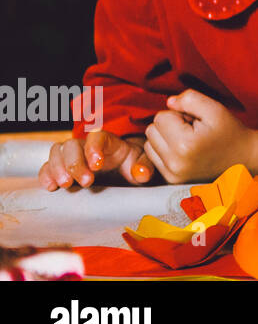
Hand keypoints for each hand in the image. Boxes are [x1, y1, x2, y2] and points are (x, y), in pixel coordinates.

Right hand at [38, 131, 154, 189]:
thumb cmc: (136, 164)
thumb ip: (145, 166)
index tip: (97, 165)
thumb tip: (140, 173)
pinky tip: (50, 186)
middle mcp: (88, 146)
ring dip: (58, 168)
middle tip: (85, 182)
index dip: (94, 148)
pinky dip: (46, 175)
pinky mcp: (64, 169)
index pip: (97, 136)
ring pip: (57, 152)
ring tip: (65, 185)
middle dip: (75, 163)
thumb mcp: (145, 164)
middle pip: (73, 144)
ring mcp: (74, 156)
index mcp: (110, 141)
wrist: (127, 171)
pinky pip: (48, 167)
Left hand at [142, 90, 252, 183]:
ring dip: (165, 138)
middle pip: (151, 130)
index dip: (178, 114)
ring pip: (149, 144)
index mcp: (185, 145)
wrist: (243, 159)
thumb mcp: (215, 108)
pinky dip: (165, 151)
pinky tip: (184, 150)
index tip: (195, 121)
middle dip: (169, 125)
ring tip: (188, 140)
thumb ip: (190, 99)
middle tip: (192, 130)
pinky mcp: (171, 179)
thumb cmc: (229, 132)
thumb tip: (168, 102)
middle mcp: (175, 163)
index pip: (160, 117)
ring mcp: (172, 174)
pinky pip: (154, 157)